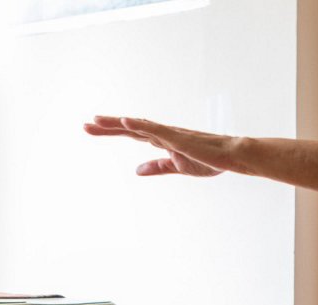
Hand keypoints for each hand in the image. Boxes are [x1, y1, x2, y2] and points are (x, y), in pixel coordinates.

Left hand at [83, 116, 235, 176]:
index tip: (92, 129)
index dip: (112, 131)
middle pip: (130, 128)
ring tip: (96, 120)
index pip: (132, 134)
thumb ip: (157, 167)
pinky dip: (140, 125)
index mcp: (163, 141)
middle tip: (85, 126)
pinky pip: (156, 130)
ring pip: (138, 126)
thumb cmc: (209, 160)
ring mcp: (170, 134)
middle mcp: (163, 134)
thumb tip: (136, 171)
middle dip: (107, 127)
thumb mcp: (176, 167)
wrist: (232, 157)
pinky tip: (125, 122)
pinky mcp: (179, 137)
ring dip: (117, 124)